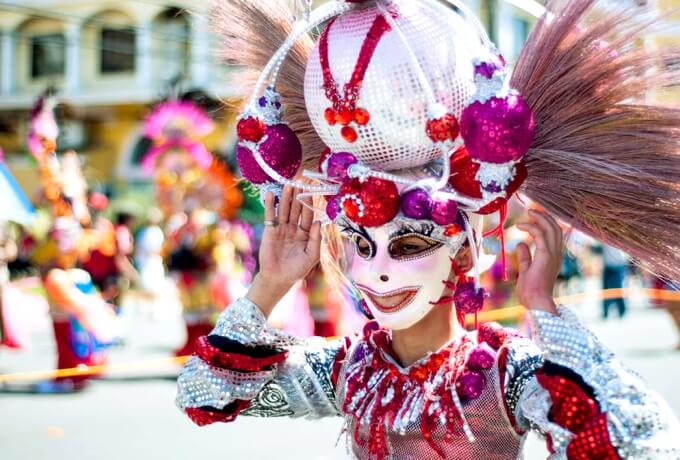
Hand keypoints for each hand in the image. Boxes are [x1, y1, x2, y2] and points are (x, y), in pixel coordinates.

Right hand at [247, 186, 320, 315]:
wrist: (278, 279)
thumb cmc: (296, 270)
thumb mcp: (312, 256)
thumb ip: (316, 239)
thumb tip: (319, 222)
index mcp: (306, 234)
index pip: (308, 216)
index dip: (309, 204)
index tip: (311, 191)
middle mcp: (294, 229)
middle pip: (296, 209)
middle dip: (298, 196)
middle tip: (299, 182)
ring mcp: (282, 229)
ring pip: (284, 210)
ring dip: (286, 197)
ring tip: (288, 184)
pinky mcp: (270, 231)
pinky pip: (271, 216)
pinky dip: (271, 205)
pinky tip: (272, 194)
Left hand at [515, 209, 562, 313]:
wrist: (536, 302)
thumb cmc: (531, 291)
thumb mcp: (526, 270)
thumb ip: (525, 257)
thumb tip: (520, 244)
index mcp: (554, 257)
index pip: (555, 234)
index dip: (547, 222)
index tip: (534, 215)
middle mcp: (556, 254)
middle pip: (556, 228)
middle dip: (545, 216)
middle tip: (532, 210)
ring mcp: (553, 255)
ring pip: (551, 228)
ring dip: (540, 218)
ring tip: (528, 212)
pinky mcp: (545, 256)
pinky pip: (541, 235)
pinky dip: (532, 227)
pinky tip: (520, 225)